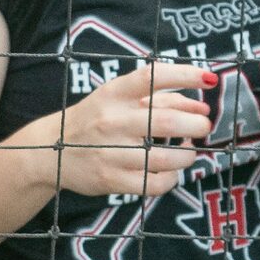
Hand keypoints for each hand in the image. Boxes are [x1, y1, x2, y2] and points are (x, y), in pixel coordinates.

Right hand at [46, 61, 212, 198]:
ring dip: (188, 154)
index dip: (183, 75)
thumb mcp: (118, 98)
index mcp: (113, 93)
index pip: (151, 77)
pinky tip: (171, 171)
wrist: (51, 149)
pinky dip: (172, 178)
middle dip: (195, 125)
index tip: (208, 78)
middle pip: (166, 122)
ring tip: (188, 149)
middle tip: (203, 126)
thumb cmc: (95, 118)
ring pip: (165, 158)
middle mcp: (111, 120)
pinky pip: (154, 184)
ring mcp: (109, 152)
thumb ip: (158, 98)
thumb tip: (201, 108)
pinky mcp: (110, 180)